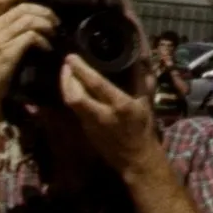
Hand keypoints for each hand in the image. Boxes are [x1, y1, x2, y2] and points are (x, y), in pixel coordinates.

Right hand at [0, 0, 51, 111]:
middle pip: (22, 8)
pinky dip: (43, 40)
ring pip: (28, 20)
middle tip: (55, 21)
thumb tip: (32, 16)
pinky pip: (31, 36)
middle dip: (43, 11)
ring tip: (54, 33)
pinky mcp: (7, 52)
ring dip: (46, 25)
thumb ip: (7, 28)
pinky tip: (47, 48)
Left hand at [61, 51, 160, 173]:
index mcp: (120, 105)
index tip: (72, 57)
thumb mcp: (146, 101)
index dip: (82, 70)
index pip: (96, 84)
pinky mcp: (85, 130)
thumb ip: (141, 78)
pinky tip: (74, 87)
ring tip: (68, 73)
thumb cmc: (143, 127)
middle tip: (66, 64)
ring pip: (71, 102)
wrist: (135, 158)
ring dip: (66, 86)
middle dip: (66, 78)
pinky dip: (72, 95)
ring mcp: (91, 124)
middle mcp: (102, 115)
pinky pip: (75, 109)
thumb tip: (140, 55)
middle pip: (74, 96)